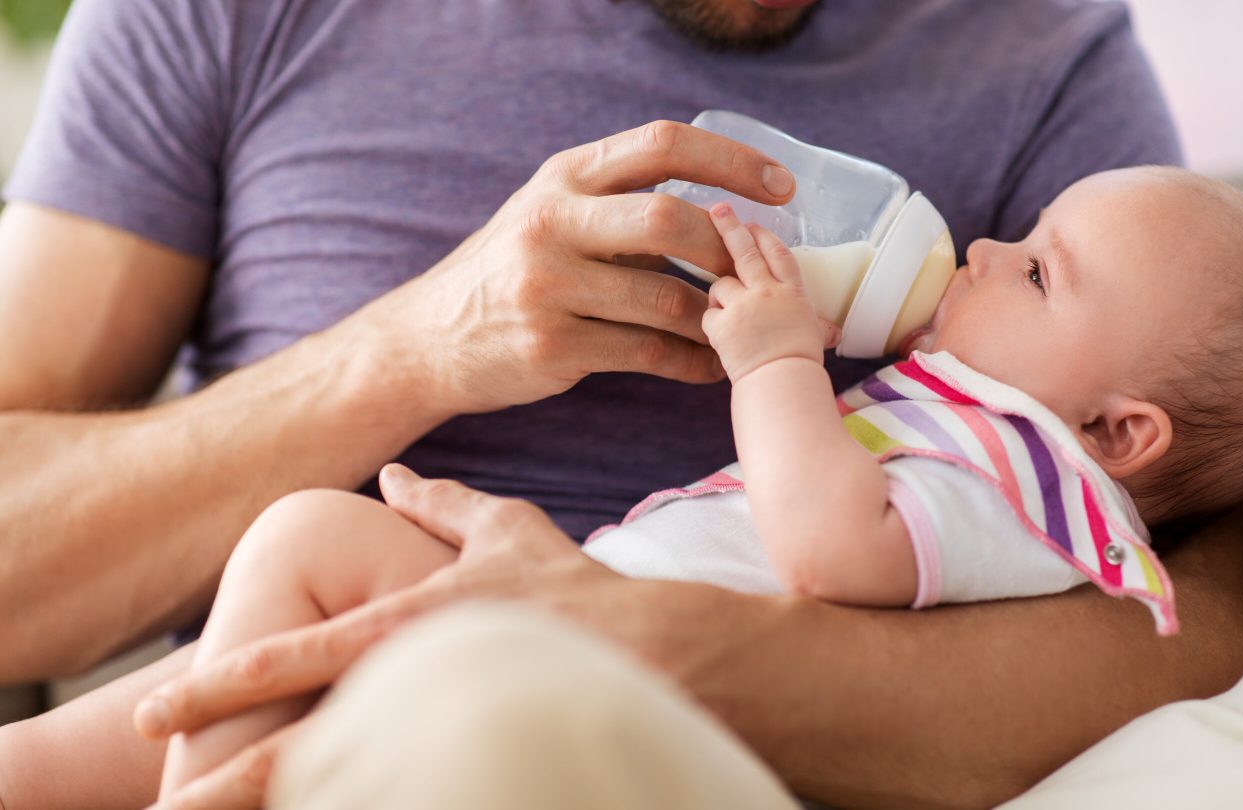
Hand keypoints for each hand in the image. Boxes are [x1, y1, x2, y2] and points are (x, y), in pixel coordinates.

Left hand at [132, 468, 617, 807]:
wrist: (667, 654)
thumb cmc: (580, 590)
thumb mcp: (508, 530)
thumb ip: (441, 503)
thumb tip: (387, 477)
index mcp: (408, 626)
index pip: (295, 656)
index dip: (219, 685)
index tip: (155, 711)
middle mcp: (415, 683)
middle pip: (299, 748)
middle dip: (222, 786)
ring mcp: (446, 732)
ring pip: (344, 789)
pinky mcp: (478, 765)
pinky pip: (406, 796)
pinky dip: (363, 807)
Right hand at [366, 120, 797, 416]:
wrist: (429, 340)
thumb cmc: (511, 271)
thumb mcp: (552, 213)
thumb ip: (620, 203)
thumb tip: (726, 210)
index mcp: (563, 177)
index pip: (661, 144)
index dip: (731, 160)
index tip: (781, 187)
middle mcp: (552, 222)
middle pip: (667, 221)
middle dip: (725, 251)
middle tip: (756, 274)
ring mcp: (548, 287)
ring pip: (666, 300)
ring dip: (717, 319)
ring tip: (742, 328)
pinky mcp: (552, 347)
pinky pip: (649, 354)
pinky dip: (692, 363)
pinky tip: (710, 367)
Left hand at [701, 203, 838, 382]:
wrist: (783, 383)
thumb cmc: (803, 365)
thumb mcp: (815, 338)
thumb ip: (818, 328)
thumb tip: (834, 333)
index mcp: (792, 292)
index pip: (778, 253)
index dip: (765, 236)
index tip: (754, 224)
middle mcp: (766, 292)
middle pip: (745, 251)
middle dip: (730, 227)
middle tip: (718, 210)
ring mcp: (742, 306)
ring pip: (720, 284)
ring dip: (721, 293)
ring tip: (728, 309)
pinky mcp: (721, 325)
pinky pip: (708, 315)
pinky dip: (712, 323)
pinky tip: (721, 335)